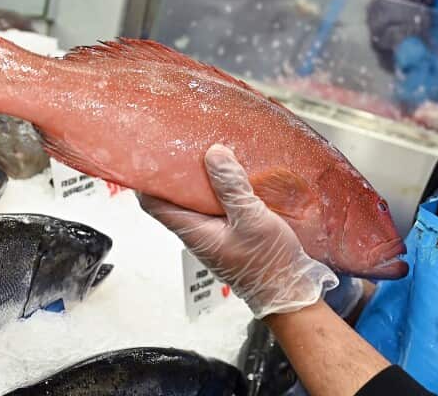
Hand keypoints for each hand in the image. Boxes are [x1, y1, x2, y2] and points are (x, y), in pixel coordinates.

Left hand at [139, 145, 336, 317]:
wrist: (290, 294)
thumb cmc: (269, 265)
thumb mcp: (252, 219)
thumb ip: (232, 187)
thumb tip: (214, 154)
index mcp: (194, 232)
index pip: (154, 203)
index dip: (147, 178)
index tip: (151, 154)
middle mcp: (199, 233)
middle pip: (175, 198)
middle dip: (178, 171)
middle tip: (186, 143)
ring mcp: (214, 234)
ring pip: (198, 201)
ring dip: (203, 179)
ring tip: (213, 152)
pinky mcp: (231, 234)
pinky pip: (218, 207)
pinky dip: (222, 189)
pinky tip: (236, 175)